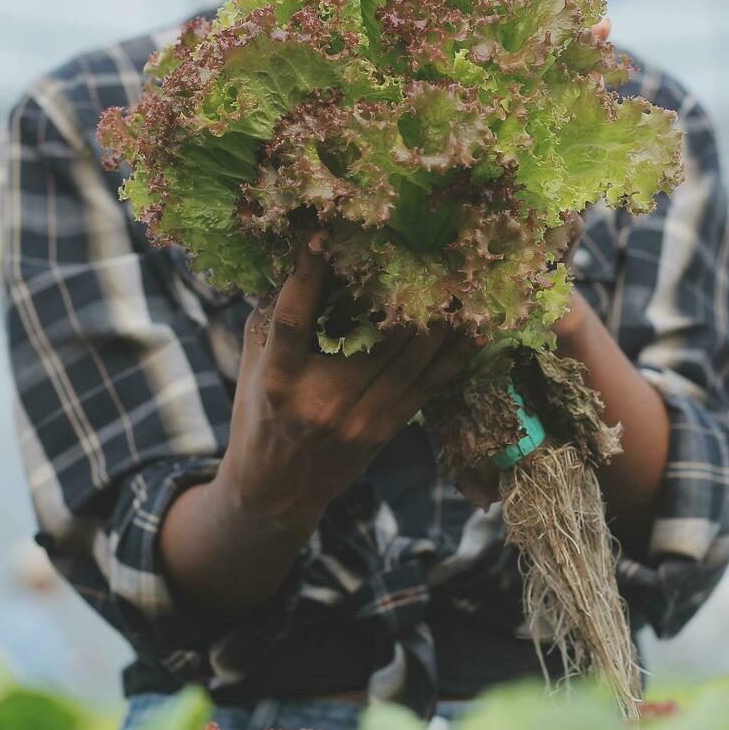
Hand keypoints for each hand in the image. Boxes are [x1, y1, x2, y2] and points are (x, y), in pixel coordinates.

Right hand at [212, 239, 480, 523]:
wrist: (276, 493)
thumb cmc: (260, 416)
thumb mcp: (253, 366)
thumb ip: (273, 317)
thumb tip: (302, 258)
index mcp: (278, 382)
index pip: (294, 320)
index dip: (308, 276)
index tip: (322, 236)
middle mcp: (321, 403)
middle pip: (371, 339)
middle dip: (397, 291)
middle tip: (418, 249)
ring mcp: (359, 420)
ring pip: (409, 360)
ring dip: (438, 318)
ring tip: (457, 279)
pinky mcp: (386, 431)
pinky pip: (428, 386)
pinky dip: (453, 356)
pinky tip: (474, 328)